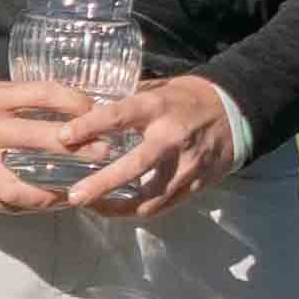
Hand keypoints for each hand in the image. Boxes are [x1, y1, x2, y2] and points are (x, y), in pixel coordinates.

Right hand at [0, 76, 124, 216]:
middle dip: (79, 148)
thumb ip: (23, 102)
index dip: (76, 103)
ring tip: (79, 192)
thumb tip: (76, 112)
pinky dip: (32, 206)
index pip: (42, 94)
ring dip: (55, 191)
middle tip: (106, 154)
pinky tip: (51, 203)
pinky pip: (4, 203)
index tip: (100, 113)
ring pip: (20, 184)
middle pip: (39, 138)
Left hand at [62, 76, 240, 220]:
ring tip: (90, 207)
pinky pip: (164, 205)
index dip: (89, 126)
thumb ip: (125, 99)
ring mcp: (187, 165)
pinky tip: (115, 209)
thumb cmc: (187, 98)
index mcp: (159, 107)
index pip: (119, 116)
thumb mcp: (158, 88)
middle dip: (102, 183)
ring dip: (117, 206)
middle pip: (135, 165)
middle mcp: (173, 137)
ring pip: (151, 195)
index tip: (63, 136)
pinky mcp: (197, 184)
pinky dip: (137, 211)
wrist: (236, 113)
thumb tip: (84, 106)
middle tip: (74, 195)